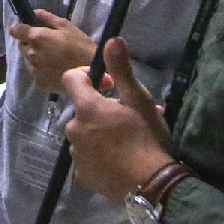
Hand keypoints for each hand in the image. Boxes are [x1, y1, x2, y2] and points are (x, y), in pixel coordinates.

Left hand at [8, 10, 95, 95]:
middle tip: (48, 44)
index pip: (15, 30)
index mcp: (37, 38)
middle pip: (22, 45)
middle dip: (30, 43)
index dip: (21, 28)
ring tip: (54, 58)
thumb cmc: (81, 46)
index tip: (29, 29)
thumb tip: (33, 12)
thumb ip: (46, 17)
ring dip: (36, 57)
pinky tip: (55, 69)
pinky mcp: (39, 83)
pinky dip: (41, 70)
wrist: (94, 74)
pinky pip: (35, 72)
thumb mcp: (67, 26)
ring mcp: (34, 70)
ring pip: (28, 59)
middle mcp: (31, 54)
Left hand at [63, 38, 172, 201]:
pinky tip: (117, 161)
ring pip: (84, 135)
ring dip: (98, 134)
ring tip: (124, 142)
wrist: (151, 185)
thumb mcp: (139, 100)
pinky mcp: (81, 175)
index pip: (72, 78)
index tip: (107, 85)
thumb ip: (121, 70)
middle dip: (99, 110)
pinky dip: (97, 156)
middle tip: (125, 119)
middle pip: (81, 110)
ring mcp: (76, 153)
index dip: (87, 76)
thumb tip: (112, 39)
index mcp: (86, 107)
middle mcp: (74, 128)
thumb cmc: (146, 138)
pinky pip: (86, 158)